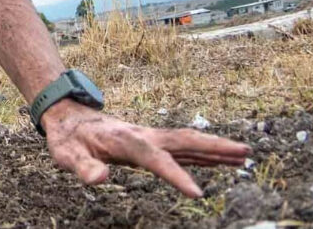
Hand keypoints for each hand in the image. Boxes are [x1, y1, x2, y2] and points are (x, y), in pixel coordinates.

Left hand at [42, 100, 249, 197]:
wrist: (67, 116)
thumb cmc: (67, 138)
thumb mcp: (66, 154)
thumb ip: (82, 167)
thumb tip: (100, 180)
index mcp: (125, 140)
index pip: (155, 159)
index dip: (176, 176)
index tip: (197, 195)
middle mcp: (143, 136)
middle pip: (183, 140)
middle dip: (214, 146)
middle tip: (246, 152)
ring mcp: (148, 138)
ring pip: (187, 142)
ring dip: (215, 148)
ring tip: (245, 156)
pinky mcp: (149, 143)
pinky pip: (180, 149)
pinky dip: (202, 153)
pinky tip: (220, 161)